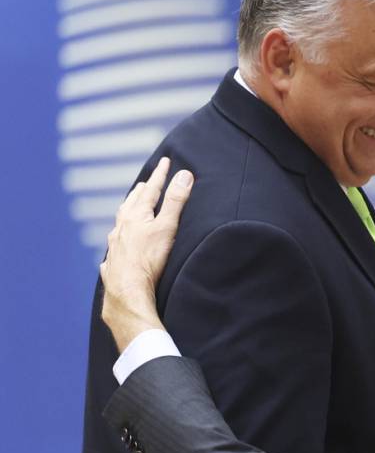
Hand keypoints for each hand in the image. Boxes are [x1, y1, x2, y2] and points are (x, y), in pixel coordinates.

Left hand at [100, 157, 193, 352]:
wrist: (127, 291)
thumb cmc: (148, 260)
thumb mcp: (167, 227)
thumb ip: (175, 201)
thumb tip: (184, 175)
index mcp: (136, 216)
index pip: (151, 190)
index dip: (160, 175)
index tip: (166, 161)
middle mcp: (122, 228)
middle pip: (131, 204)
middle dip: (141, 192)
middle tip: (146, 184)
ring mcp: (115, 245)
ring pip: (120, 223)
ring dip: (127, 213)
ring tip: (130, 208)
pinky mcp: (113, 262)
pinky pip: (114, 245)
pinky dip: (119, 238)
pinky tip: (117, 244)